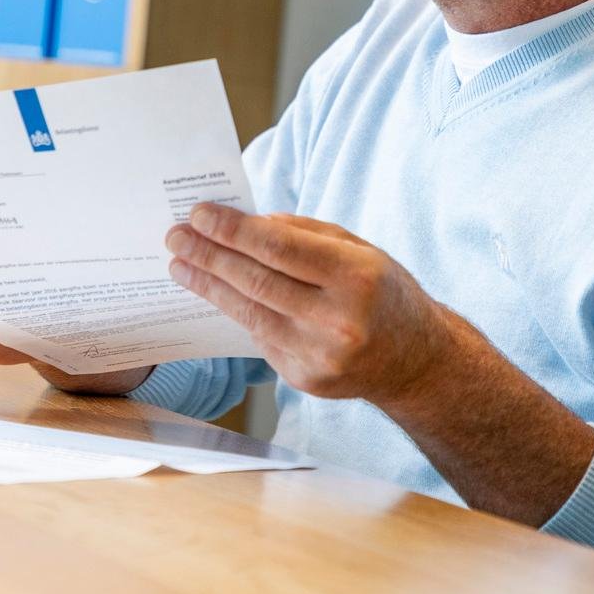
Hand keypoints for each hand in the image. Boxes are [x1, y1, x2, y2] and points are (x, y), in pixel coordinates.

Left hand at [165, 204, 448, 406]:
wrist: (417, 361)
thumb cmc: (385, 293)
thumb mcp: (358, 250)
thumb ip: (304, 233)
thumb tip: (245, 223)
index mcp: (356, 277)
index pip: (279, 248)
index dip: (233, 230)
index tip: (199, 214)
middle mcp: (338, 320)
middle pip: (256, 281)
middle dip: (209, 255)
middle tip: (176, 236)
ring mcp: (320, 356)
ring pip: (248, 313)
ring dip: (208, 286)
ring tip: (180, 265)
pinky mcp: (305, 379)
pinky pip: (260, 338)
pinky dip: (237, 312)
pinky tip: (216, 293)